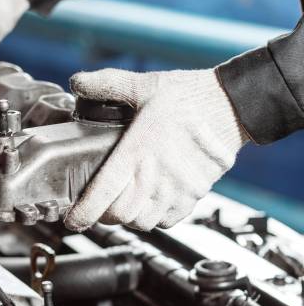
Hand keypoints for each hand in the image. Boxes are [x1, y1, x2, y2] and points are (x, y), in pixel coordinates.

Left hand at [64, 68, 248, 231]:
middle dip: (103, 214)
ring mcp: (178, 190)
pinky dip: (153, 218)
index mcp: (137, 152)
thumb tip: (77, 82)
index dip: (82, 213)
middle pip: (119, 216)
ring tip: (122, 201)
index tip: (72, 220)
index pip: (102, 194)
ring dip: (128, 217)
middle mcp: (156, 177)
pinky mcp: (195, 195)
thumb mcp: (143, 84)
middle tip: (97, 202)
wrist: (233, 104)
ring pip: (142, 223)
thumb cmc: (189, 96)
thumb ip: (107, 84)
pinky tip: (148, 200)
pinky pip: (168, 222)